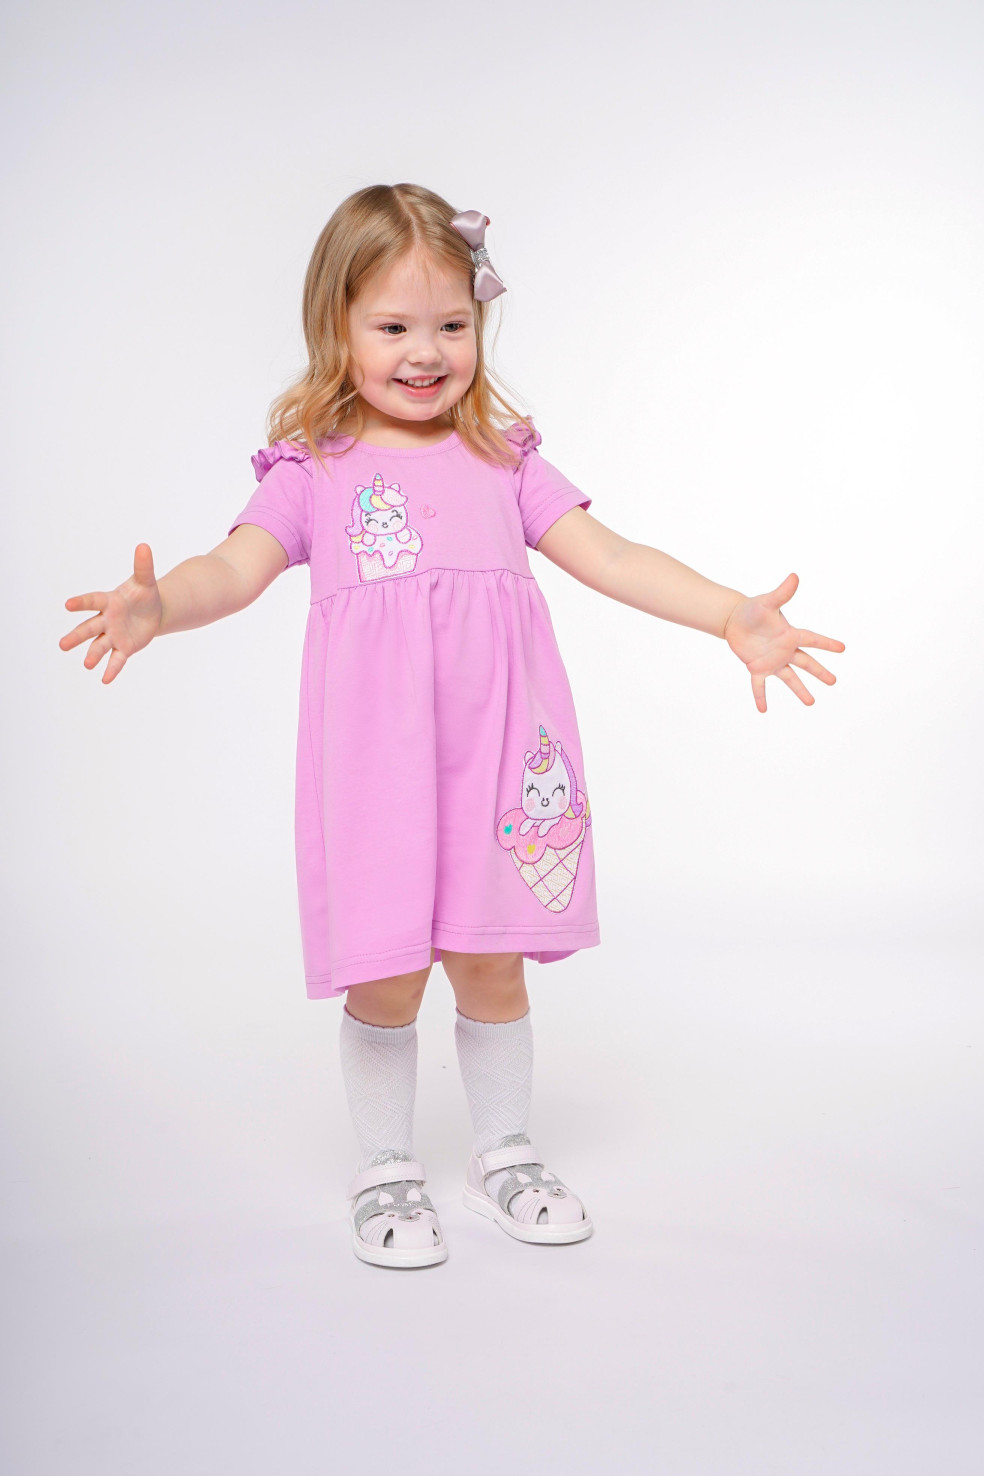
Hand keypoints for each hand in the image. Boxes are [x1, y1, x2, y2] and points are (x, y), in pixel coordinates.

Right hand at [59, 543, 163, 684]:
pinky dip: (112, 669)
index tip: (68, 604)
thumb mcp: (146, 581)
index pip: (93, 601)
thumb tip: (144, 546)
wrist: (153, 612)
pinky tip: (105, 680)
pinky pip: (117, 659)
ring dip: (92, 655)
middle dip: (77, 636)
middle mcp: (107, 620)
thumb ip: (143, 566)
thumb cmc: (144, 594)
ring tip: (87, 665)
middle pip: (89, 628)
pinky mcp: (124, 647)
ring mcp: (114, 635)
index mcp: (110, 601)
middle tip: (62, 645)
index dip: (82, 602)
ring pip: (99, 645)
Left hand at [722, 573, 844, 712]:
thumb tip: (794, 576)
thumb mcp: (767, 602)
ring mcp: (773, 660)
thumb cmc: (753, 609)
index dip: (826, 643)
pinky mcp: (757, 668)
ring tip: (811, 703)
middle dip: (820, 672)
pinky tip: (763, 710)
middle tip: (833, 682)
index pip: (812, 639)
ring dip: (800, 690)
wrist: (734, 619)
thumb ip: (782, 593)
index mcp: (790, 634)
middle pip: (806, 663)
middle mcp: (785, 649)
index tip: (843, 648)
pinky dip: (760, 696)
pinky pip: (760, 685)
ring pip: (790, 678)